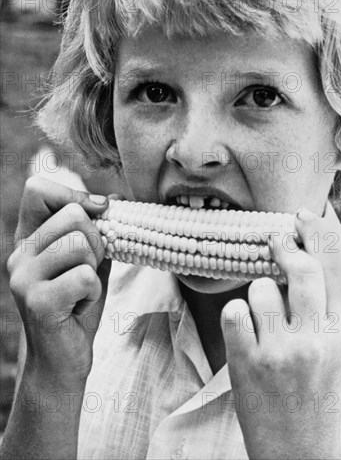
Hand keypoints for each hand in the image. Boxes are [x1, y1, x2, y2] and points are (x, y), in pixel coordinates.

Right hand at [7, 176, 116, 386]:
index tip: (99, 212)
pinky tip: (80, 306)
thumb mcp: (88, 260)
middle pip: (73, 215)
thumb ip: (96, 230)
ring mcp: (24, 279)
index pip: (38, 189)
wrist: (63, 359)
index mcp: (28, 239)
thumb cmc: (78, 304)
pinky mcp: (38, 302)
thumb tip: (114, 198)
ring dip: (95, 269)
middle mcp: (19, 255)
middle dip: (97, 241)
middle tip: (88, 270)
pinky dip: (94, 292)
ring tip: (82, 290)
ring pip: (82, 244)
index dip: (75, 194)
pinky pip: (86, 276)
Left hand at [221, 210, 340, 459]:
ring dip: (257, 294)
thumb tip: (306, 253)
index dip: (319, 234)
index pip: (337, 268)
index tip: (303, 217)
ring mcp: (281, 351)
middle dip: (284, 246)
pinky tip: (245, 333)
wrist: (298, 450)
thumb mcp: (337, 348)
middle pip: (301, 268)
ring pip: (261, 287)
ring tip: (262, 317)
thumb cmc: (316, 391)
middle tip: (274, 240)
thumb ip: (328, 305)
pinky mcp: (248, 363)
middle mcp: (316, 338)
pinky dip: (236, 316)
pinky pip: (234, 311)